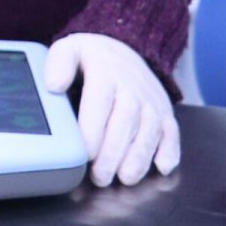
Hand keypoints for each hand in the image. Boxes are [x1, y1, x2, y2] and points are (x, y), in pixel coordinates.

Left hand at [45, 33, 179, 187]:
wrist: (125, 47)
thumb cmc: (92, 57)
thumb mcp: (69, 49)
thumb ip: (59, 64)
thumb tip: (53, 85)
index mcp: (105, 72)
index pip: (100, 102)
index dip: (93, 130)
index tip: (85, 153)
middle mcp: (132, 88)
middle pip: (125, 122)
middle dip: (114, 153)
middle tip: (100, 176)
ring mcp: (151, 101)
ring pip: (150, 131)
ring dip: (140, 157)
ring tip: (126, 178)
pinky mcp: (165, 112)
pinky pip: (172, 132)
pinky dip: (171, 150)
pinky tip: (162, 167)